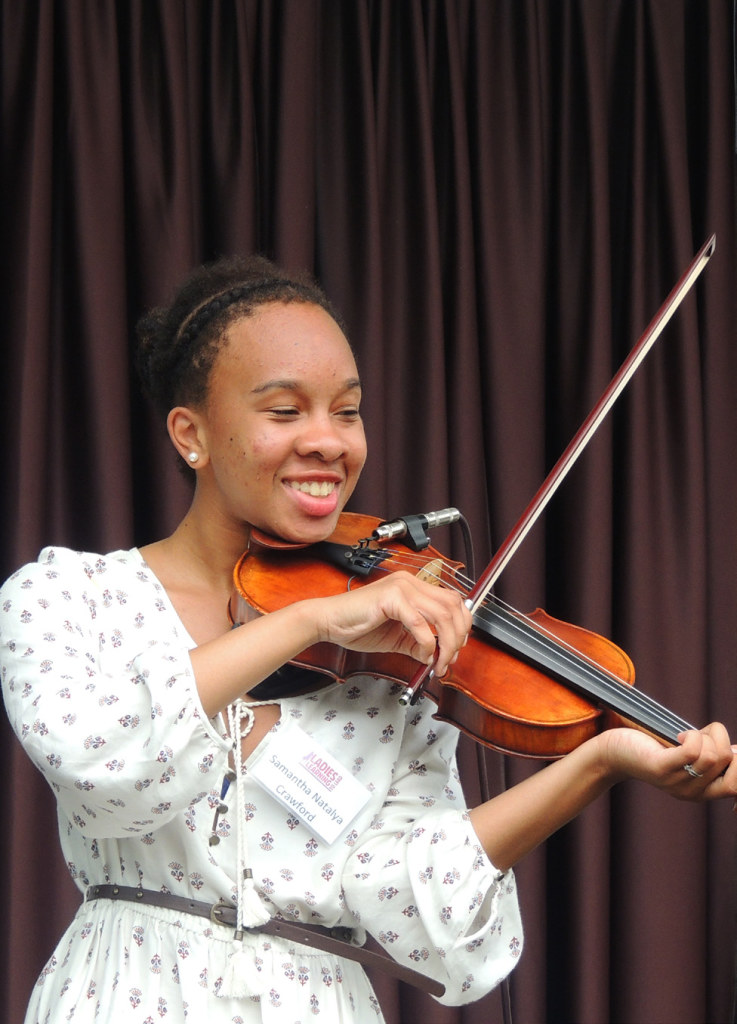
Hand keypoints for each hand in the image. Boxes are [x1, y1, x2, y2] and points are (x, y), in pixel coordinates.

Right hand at [312, 571, 471, 677]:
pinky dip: (426, 642)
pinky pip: (420, 622)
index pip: (452, 600)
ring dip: (446, 643)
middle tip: (449, 660)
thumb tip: (438, 656)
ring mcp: (402, 587)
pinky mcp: (392, 598)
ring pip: (442, 614)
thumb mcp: (398, 638)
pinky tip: (422, 655)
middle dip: (458, 637)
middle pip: (453, 606)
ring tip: (438, 662)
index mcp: (413, 587)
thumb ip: (419, 643)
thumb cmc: (358, 625)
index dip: (461, 625)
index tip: (457, 648)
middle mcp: (410, 582)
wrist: (329, 622)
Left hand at [597, 721, 736, 800]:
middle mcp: (694, 793)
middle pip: (729, 762)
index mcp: (704, 791)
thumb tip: (736, 751)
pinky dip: (693, 735)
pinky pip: (694, 750)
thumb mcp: (689, 754)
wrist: (614, 752)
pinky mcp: (662, 769)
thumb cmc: (654, 746)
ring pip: (714, 755)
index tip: (728, 748)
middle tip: (701, 735)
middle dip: (721, 739)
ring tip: (685, 735)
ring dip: (704, 734)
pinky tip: (678, 736)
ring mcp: (678, 783)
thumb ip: (713, 755)